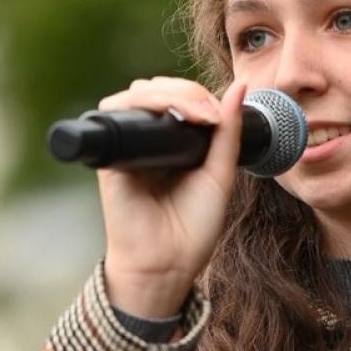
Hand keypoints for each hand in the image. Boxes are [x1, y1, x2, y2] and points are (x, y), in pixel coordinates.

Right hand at [96, 76, 246, 316]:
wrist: (166, 264)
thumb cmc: (192, 228)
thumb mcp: (219, 174)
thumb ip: (228, 132)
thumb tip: (239, 85)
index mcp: (173, 144)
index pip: (181, 98)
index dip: (199, 96)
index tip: (221, 115)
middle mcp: (147, 140)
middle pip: (160, 89)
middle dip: (187, 90)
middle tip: (210, 115)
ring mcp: (128, 145)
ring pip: (139, 94)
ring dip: (170, 92)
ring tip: (197, 114)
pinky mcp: (111, 154)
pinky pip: (118, 111)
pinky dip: (145, 103)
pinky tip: (172, 114)